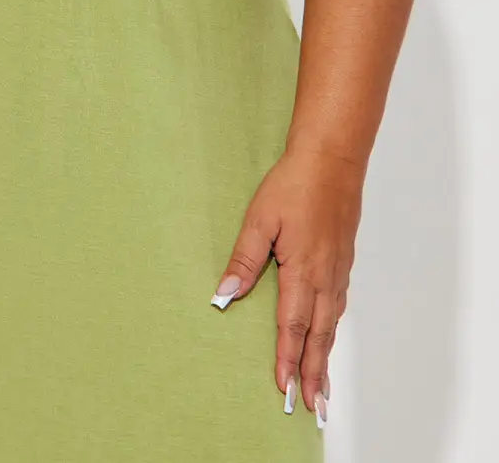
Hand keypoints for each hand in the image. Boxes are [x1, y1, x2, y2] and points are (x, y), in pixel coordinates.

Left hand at [210, 144, 363, 427]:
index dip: (287, 359)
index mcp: (301, 270)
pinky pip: (338, 305)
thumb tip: (223, 297)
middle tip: (312, 407)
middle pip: (317, 335)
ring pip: (330, 323)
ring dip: (325, 356)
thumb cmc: (293, 185)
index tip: (284, 388)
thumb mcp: (259, 219)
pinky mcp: (342, 260)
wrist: (332, 159)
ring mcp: (337, 269)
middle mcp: (324, 277)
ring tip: (322, 386)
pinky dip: (332, 329)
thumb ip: (242, 260)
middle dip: (313, 373)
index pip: (291, 325)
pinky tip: (327, 335)